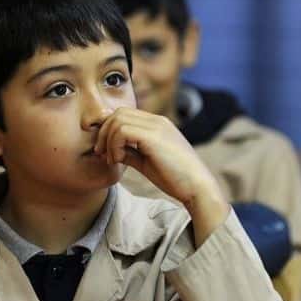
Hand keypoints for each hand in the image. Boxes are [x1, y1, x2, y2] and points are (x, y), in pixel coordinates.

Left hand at [94, 108, 229, 245]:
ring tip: (113, 160)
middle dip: (104, 133)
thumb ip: (130, 153)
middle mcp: (157, 121)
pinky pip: (122, 131)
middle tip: (103, 154)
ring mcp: (156, 126)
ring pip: (117, 120)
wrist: (197, 187)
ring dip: (108, 141)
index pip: (124, 115)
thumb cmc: (174, 178)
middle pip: (118, 113)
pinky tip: (120, 161)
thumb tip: (111, 150)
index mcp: (157, 124)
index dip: (109, 130)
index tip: (106, 152)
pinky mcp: (154, 136)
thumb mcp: (146, 163)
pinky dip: (115, 146)